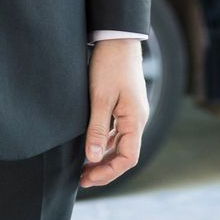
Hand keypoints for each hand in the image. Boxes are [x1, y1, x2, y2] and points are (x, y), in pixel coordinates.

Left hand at [80, 39, 148, 187]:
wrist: (117, 39)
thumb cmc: (110, 65)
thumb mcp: (100, 98)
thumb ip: (97, 129)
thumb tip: (91, 158)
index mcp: (135, 120)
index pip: (128, 158)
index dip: (109, 172)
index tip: (88, 178)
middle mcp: (137, 120)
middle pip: (125, 155)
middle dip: (105, 170)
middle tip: (82, 179)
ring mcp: (132, 114)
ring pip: (120, 145)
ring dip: (103, 159)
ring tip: (83, 168)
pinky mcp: (125, 108)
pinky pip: (117, 134)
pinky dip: (104, 145)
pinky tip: (90, 148)